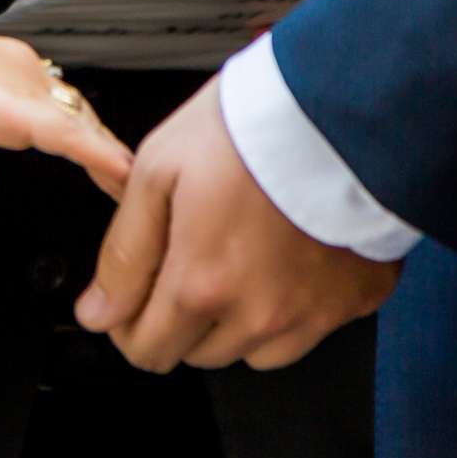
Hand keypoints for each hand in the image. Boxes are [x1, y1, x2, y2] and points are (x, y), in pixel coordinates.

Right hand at [0, 24, 132, 203]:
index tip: (96, 163)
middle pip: (78, 116)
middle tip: (133, 188)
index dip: (78, 138)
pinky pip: (73, 138)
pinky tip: (122, 181)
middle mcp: (17, 68)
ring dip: (109, 160)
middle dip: (101, 152)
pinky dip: (102, 160)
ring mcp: (20, 84)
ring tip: (140, 192)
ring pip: (83, 126)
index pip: (54, 107)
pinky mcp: (14, 107)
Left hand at [73, 78, 397, 371]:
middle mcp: (260, 315)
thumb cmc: (249, 127)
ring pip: (254, 352)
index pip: (147, 352)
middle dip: (183, 317)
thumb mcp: (158, 171)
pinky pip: (311, 328)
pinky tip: (291, 255)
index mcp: (202, 285)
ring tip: (245, 252)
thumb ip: (125, 254)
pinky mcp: (357, 300)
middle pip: (198, 355)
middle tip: (194, 254)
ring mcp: (314, 314)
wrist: (340, 102)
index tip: (135, 294)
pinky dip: (294, 305)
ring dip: (238, 319)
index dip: (128, 324)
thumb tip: (98, 313)